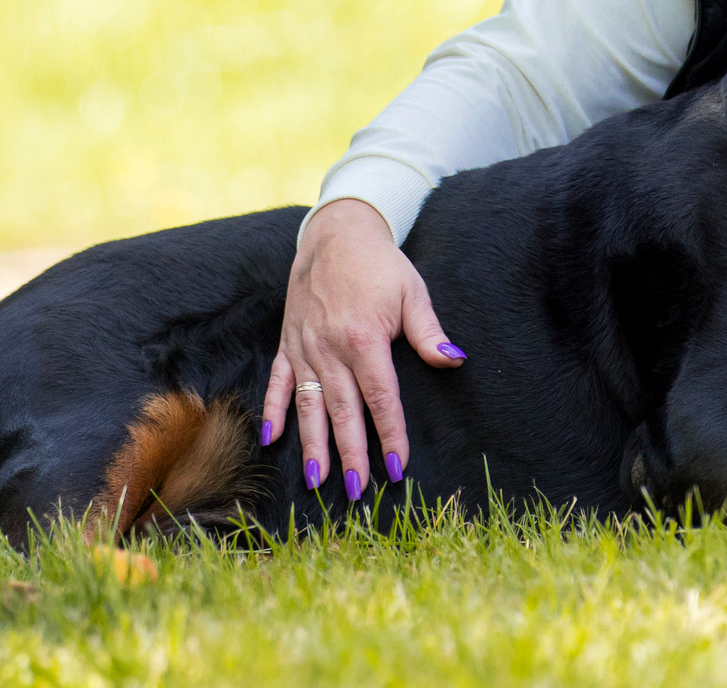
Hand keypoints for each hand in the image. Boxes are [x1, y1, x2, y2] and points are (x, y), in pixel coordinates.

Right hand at [264, 199, 462, 498]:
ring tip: (316, 480)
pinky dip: (274, 410)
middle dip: (350, 453)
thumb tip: (454, 361)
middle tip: (356, 490)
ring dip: (313, 444)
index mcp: (364, 338)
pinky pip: (279, 381)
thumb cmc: (380, 265)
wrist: (336, 235)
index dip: (390, 434)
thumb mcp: (412, 292)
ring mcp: (305, 347)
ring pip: (308, 404)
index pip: (380, 397)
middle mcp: (330, 348)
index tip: (397, 466)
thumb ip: (429, 332)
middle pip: (343, 411)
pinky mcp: (289, 342)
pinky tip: (272, 439)